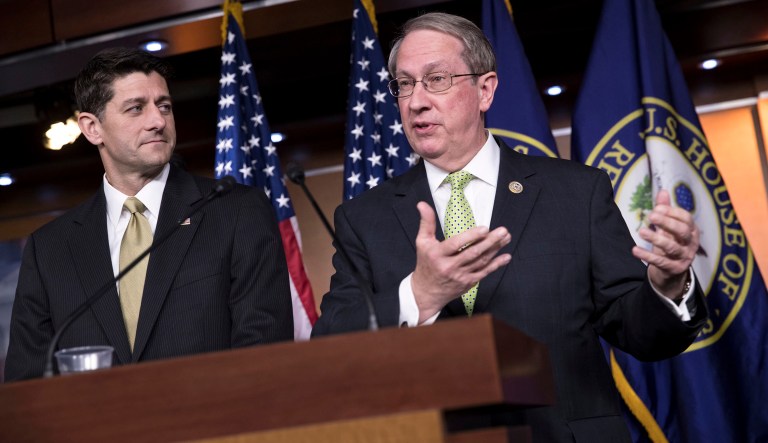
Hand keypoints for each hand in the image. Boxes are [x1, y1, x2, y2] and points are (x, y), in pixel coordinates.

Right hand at [411, 201, 511, 321]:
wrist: (427, 292)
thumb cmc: (426, 263)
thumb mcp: (422, 242)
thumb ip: (426, 222)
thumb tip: (422, 204)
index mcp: (437, 254)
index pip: (456, 244)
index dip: (471, 236)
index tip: (484, 228)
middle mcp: (449, 266)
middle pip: (472, 253)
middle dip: (490, 241)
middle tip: (503, 231)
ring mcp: (460, 275)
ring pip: (481, 261)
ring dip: (495, 249)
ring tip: (506, 238)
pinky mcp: (468, 282)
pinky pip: (484, 272)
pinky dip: (496, 265)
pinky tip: (505, 256)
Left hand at [632, 189, 698, 298]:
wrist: (671, 271)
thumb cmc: (670, 242)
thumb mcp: (668, 226)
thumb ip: (665, 210)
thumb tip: (663, 191)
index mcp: (691, 230)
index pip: (686, 218)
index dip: (672, 212)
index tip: (656, 207)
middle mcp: (691, 243)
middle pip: (682, 231)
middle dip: (667, 223)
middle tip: (651, 216)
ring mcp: (684, 257)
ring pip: (672, 247)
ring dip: (656, 239)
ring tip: (641, 232)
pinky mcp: (675, 269)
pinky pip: (661, 262)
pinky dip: (648, 256)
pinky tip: (635, 250)